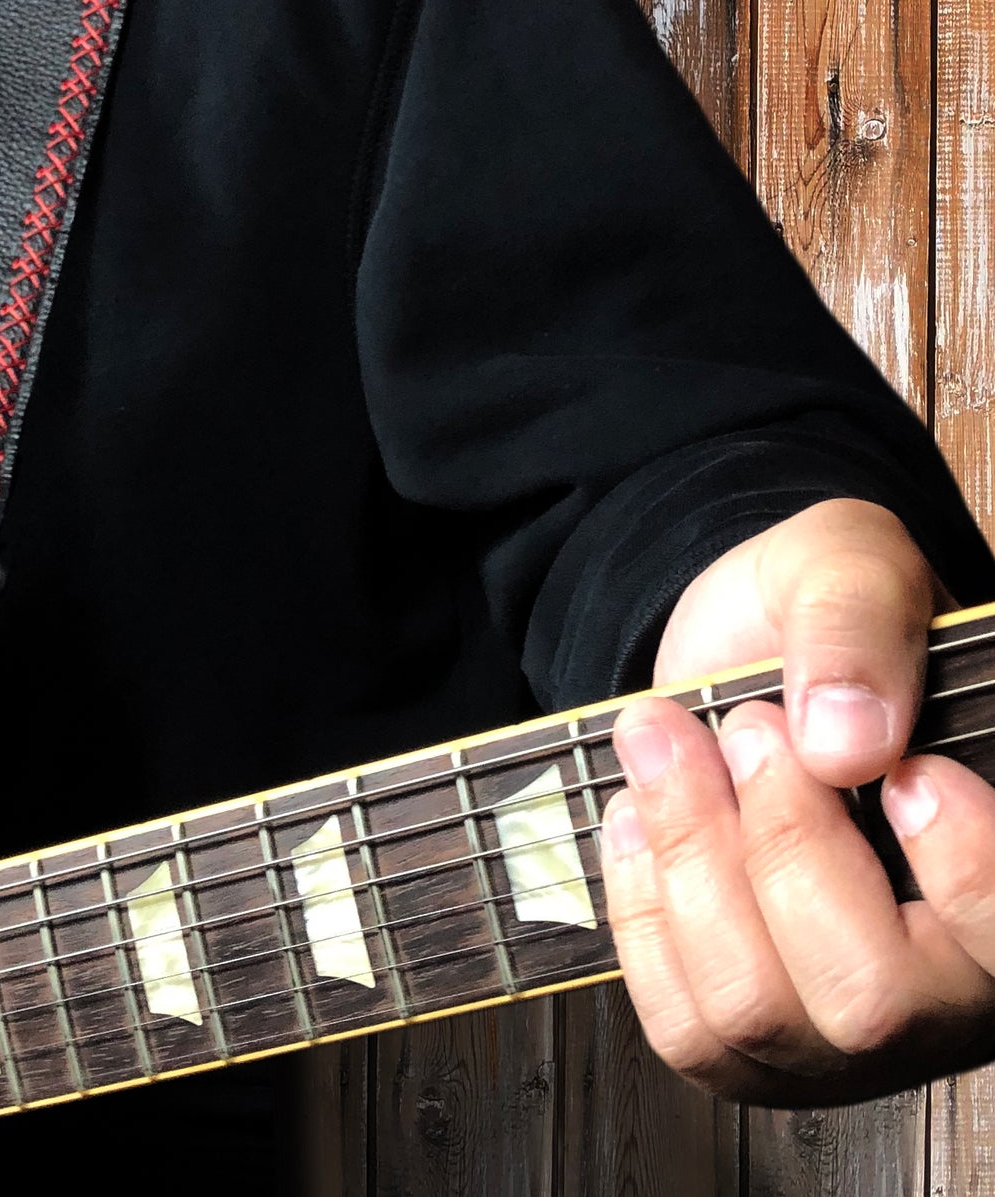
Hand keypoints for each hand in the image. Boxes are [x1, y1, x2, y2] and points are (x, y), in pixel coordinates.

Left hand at [600, 497, 994, 1103]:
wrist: (729, 653)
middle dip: (780, 844)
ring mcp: (834, 1029)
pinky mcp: (741, 1033)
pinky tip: (637, 815)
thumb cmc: (813, 622)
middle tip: (745, 728)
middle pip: (868, 997)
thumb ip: (859, 628)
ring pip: (753, 1011)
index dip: (964, 868)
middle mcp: (940, 987)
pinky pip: (682, 1021)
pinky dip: (640, 908)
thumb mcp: (845, 565)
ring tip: (664, 745)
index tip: (906, 769)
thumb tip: (847, 743)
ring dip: (688, 861)